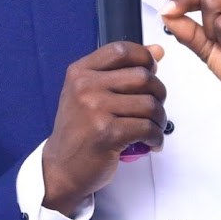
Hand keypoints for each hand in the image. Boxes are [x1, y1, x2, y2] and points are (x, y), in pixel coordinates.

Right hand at [42, 42, 165, 216]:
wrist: (61, 169)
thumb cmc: (79, 131)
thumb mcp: (91, 93)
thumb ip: (122, 70)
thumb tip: (157, 51)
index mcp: (80, 72)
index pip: (122, 50)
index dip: (144, 57)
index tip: (151, 70)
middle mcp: (85, 87)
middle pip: (142, 76)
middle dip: (158, 93)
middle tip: (154, 107)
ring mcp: (95, 109)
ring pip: (149, 104)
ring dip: (159, 118)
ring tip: (153, 127)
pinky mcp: (107, 134)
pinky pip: (147, 128)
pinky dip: (156, 137)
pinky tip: (151, 142)